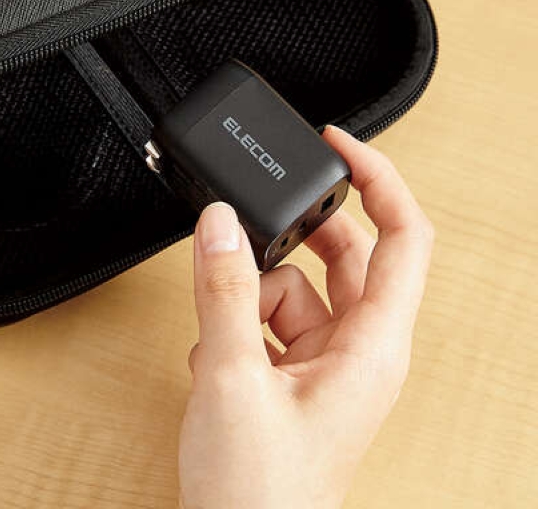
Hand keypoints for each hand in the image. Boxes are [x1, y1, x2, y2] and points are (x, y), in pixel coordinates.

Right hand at [178, 125, 433, 508]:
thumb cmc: (260, 493)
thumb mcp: (230, 376)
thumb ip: (223, 291)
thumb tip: (220, 222)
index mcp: (373, 346)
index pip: (404, 237)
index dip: (379, 179)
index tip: (339, 145)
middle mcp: (359, 348)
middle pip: (343, 254)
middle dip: (293, 238)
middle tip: (249, 225)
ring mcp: (327, 361)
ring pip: (295, 285)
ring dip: (250, 292)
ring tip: (218, 331)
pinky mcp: (295, 372)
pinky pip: (270, 317)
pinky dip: (238, 322)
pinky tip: (214, 356)